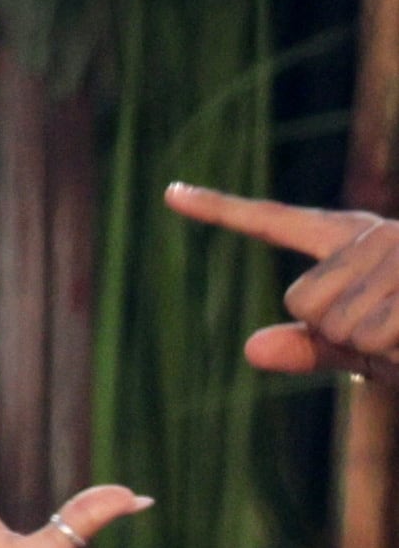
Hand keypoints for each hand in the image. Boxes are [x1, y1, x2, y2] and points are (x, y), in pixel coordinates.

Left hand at [166, 185, 398, 378]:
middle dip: (338, 333)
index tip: (170, 193)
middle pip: (301, 302)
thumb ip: (307, 347)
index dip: (220, 209)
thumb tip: (251, 350)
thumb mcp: (360, 348)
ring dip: (373, 346)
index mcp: (351, 239)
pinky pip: (371, 338)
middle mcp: (374, 235)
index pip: (274, 222)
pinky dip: (393, 353)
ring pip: (336, 326)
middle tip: (387, 329)